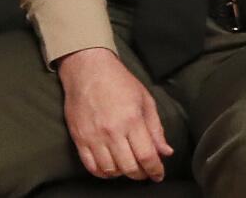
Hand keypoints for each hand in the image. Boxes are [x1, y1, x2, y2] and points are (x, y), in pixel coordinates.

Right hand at [57, 47, 173, 180]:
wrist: (88, 70)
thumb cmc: (120, 82)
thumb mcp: (145, 100)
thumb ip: (155, 128)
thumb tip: (166, 152)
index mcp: (132, 120)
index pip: (147, 155)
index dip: (155, 170)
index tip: (158, 175)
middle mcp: (112, 132)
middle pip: (129, 167)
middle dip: (141, 174)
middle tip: (145, 172)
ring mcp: (94, 137)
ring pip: (110, 170)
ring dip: (122, 174)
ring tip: (129, 168)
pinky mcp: (79, 139)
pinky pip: (91, 166)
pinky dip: (102, 173)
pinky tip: (110, 168)